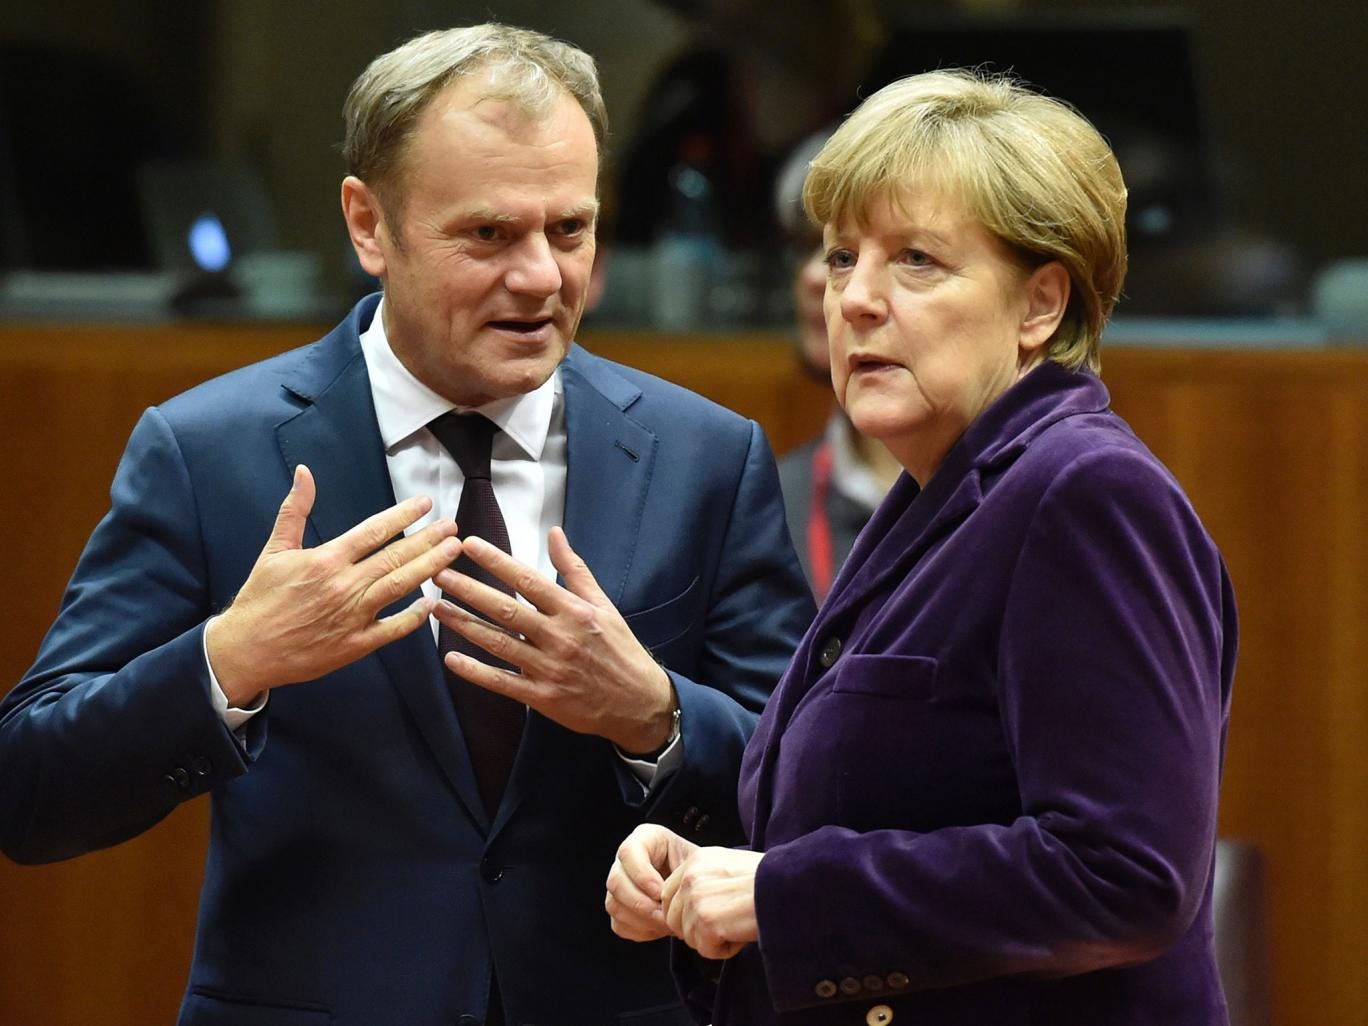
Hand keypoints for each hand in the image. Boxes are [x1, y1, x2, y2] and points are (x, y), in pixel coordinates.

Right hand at [206, 465, 459, 704]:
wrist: (246, 650)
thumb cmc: (260, 598)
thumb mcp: (274, 550)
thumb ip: (294, 510)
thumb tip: (304, 472)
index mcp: (327, 559)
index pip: (374, 530)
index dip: (403, 515)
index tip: (426, 503)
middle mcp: (344, 585)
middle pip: (395, 556)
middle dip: (428, 539)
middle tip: (453, 526)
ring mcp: (353, 616)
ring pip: (400, 587)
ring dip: (430, 568)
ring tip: (452, 552)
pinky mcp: (356, 644)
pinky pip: (394, 629)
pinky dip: (415, 617)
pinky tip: (433, 603)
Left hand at [433, 526, 674, 752]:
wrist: (639, 702)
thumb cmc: (619, 649)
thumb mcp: (604, 604)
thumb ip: (575, 569)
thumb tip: (556, 534)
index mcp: (574, 611)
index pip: (528, 580)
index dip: (497, 561)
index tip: (469, 544)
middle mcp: (559, 637)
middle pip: (506, 609)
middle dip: (469, 590)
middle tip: (438, 573)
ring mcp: (549, 668)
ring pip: (499, 643)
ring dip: (464, 625)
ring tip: (436, 608)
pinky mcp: (542, 696)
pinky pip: (503, 682)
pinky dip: (476, 671)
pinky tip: (452, 659)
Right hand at [606, 824, 698, 941]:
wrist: (698, 885)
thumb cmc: (698, 869)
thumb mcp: (697, 860)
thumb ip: (684, 872)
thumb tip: (669, 895)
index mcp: (646, 838)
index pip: (629, 852)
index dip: (642, 875)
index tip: (661, 892)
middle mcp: (627, 860)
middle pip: (616, 882)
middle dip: (641, 904)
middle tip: (665, 916)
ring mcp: (620, 884)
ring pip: (614, 905)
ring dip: (641, 920)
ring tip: (666, 923)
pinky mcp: (620, 907)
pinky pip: (619, 923)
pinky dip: (640, 930)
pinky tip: (659, 928)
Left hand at [661, 846, 762, 959]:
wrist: (789, 887)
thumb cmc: (767, 879)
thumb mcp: (728, 865)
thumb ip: (703, 880)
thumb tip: (689, 906)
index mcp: (695, 861)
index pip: (669, 895)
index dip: (686, 913)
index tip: (707, 917)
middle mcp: (690, 877)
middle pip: (673, 919)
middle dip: (695, 929)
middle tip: (723, 925)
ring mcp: (696, 900)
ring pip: (688, 937)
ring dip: (712, 940)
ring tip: (737, 925)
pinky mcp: (707, 922)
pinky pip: (705, 950)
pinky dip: (725, 950)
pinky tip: (741, 933)